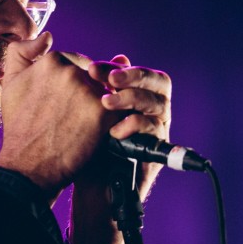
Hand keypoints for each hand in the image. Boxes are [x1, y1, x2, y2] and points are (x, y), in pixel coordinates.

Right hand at [0, 34, 111, 199]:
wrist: (27, 165)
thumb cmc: (19, 126)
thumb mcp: (11, 82)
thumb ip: (22, 51)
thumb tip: (47, 35)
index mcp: (52, 60)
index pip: (76, 62)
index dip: (71, 83)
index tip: (63, 101)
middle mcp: (71, 71)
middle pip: (94, 74)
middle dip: (88, 92)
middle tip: (73, 114)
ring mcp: (89, 92)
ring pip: (107, 90)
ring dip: (102, 104)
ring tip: (86, 122)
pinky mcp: (104, 114)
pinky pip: (119, 108)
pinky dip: (113, 119)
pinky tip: (100, 130)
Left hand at [90, 54, 171, 201]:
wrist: (87, 184)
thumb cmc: (83, 146)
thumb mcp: (83, 113)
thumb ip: (93, 87)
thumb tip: (105, 59)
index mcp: (138, 97)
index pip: (141, 73)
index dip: (121, 67)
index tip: (92, 68)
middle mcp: (153, 110)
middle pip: (159, 82)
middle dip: (134, 77)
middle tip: (109, 79)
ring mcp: (157, 129)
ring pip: (159, 103)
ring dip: (131, 98)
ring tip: (105, 104)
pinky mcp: (158, 150)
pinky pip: (155, 129)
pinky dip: (134, 125)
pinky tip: (113, 130)